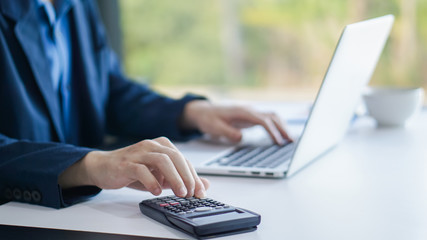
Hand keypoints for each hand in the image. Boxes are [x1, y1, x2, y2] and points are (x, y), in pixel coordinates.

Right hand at [59, 137, 208, 197]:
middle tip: (191, 192)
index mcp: (162, 145)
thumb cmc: (133, 170)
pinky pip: (141, 169)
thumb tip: (204, 184)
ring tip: (179, 192)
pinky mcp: (126, 163)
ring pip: (162, 160)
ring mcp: (138, 153)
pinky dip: (152, 181)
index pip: (183, 159)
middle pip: (175, 157)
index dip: (194, 176)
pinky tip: (156, 191)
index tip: (200, 191)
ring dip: (174, 178)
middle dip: (187, 176)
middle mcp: (151, 145)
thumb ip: (181, 178)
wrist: (102, 167)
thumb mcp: (160, 175)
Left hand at [181, 100, 291, 144]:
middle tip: (291, 141)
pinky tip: (281, 135)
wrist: (203, 112)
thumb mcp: (214, 127)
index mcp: (242, 112)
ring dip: (282, 126)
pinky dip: (277, 126)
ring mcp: (251, 113)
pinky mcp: (250, 117)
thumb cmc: (208, 119)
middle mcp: (249, 110)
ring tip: (290, 140)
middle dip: (283, 128)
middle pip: (272, 116)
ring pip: (272, 117)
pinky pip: (268, 120)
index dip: (272, 131)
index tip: (278, 141)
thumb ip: (227, 132)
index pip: (262, 120)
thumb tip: (241, 138)